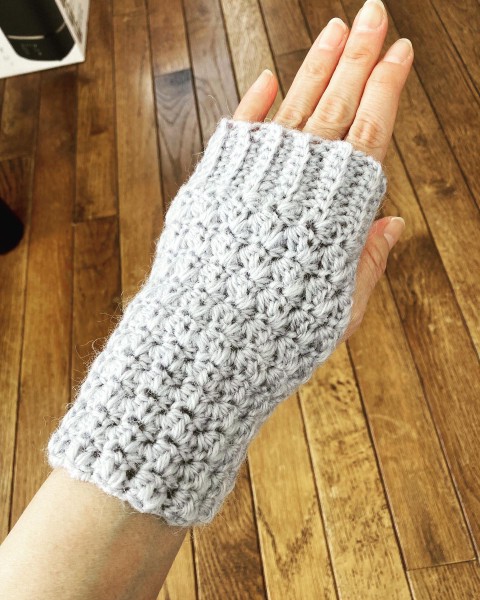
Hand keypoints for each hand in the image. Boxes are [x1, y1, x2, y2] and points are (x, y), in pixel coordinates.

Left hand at [233, 0, 412, 339]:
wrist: (209, 336)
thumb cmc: (277, 329)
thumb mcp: (343, 307)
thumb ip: (369, 261)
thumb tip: (392, 225)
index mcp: (338, 207)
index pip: (372, 130)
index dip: (388, 87)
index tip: (399, 51)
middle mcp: (300, 180)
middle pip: (338, 102)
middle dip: (360, 53)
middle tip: (375, 12)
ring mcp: (257, 175)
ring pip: (295, 104)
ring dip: (318, 63)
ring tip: (338, 27)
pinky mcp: (219, 180)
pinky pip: (241, 132)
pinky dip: (256, 102)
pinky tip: (271, 75)